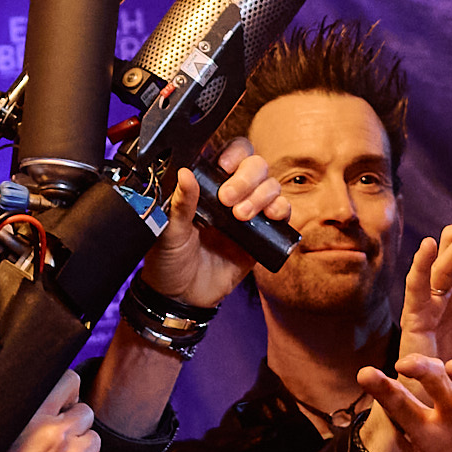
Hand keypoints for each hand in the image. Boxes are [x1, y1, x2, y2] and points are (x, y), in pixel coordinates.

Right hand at [0, 375, 110, 451]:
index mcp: (33, 420)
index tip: (65, 404)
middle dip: (74, 426)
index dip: (68, 393)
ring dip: (82, 450)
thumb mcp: (1, 437)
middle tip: (58, 445)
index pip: (69, 382)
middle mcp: (57, 437)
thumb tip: (52, 405)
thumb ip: (27, 416)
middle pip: (86, 413)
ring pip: (95, 440)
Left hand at [136, 144, 280, 313]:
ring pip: (270, 185)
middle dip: (246, 179)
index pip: (229, 154)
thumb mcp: (169, 231)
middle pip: (255, 166)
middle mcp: (230, 194)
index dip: (233, 153)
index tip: (223, 166)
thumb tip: (185, 173)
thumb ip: (179, 203)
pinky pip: (281, 213)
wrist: (182, 297)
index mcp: (205, 186)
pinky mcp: (262, 235)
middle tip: (228, 201)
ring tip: (240, 217)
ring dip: (261, 196)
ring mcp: (248, 212)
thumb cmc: (169, 260)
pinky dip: (282, 209)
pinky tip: (270, 217)